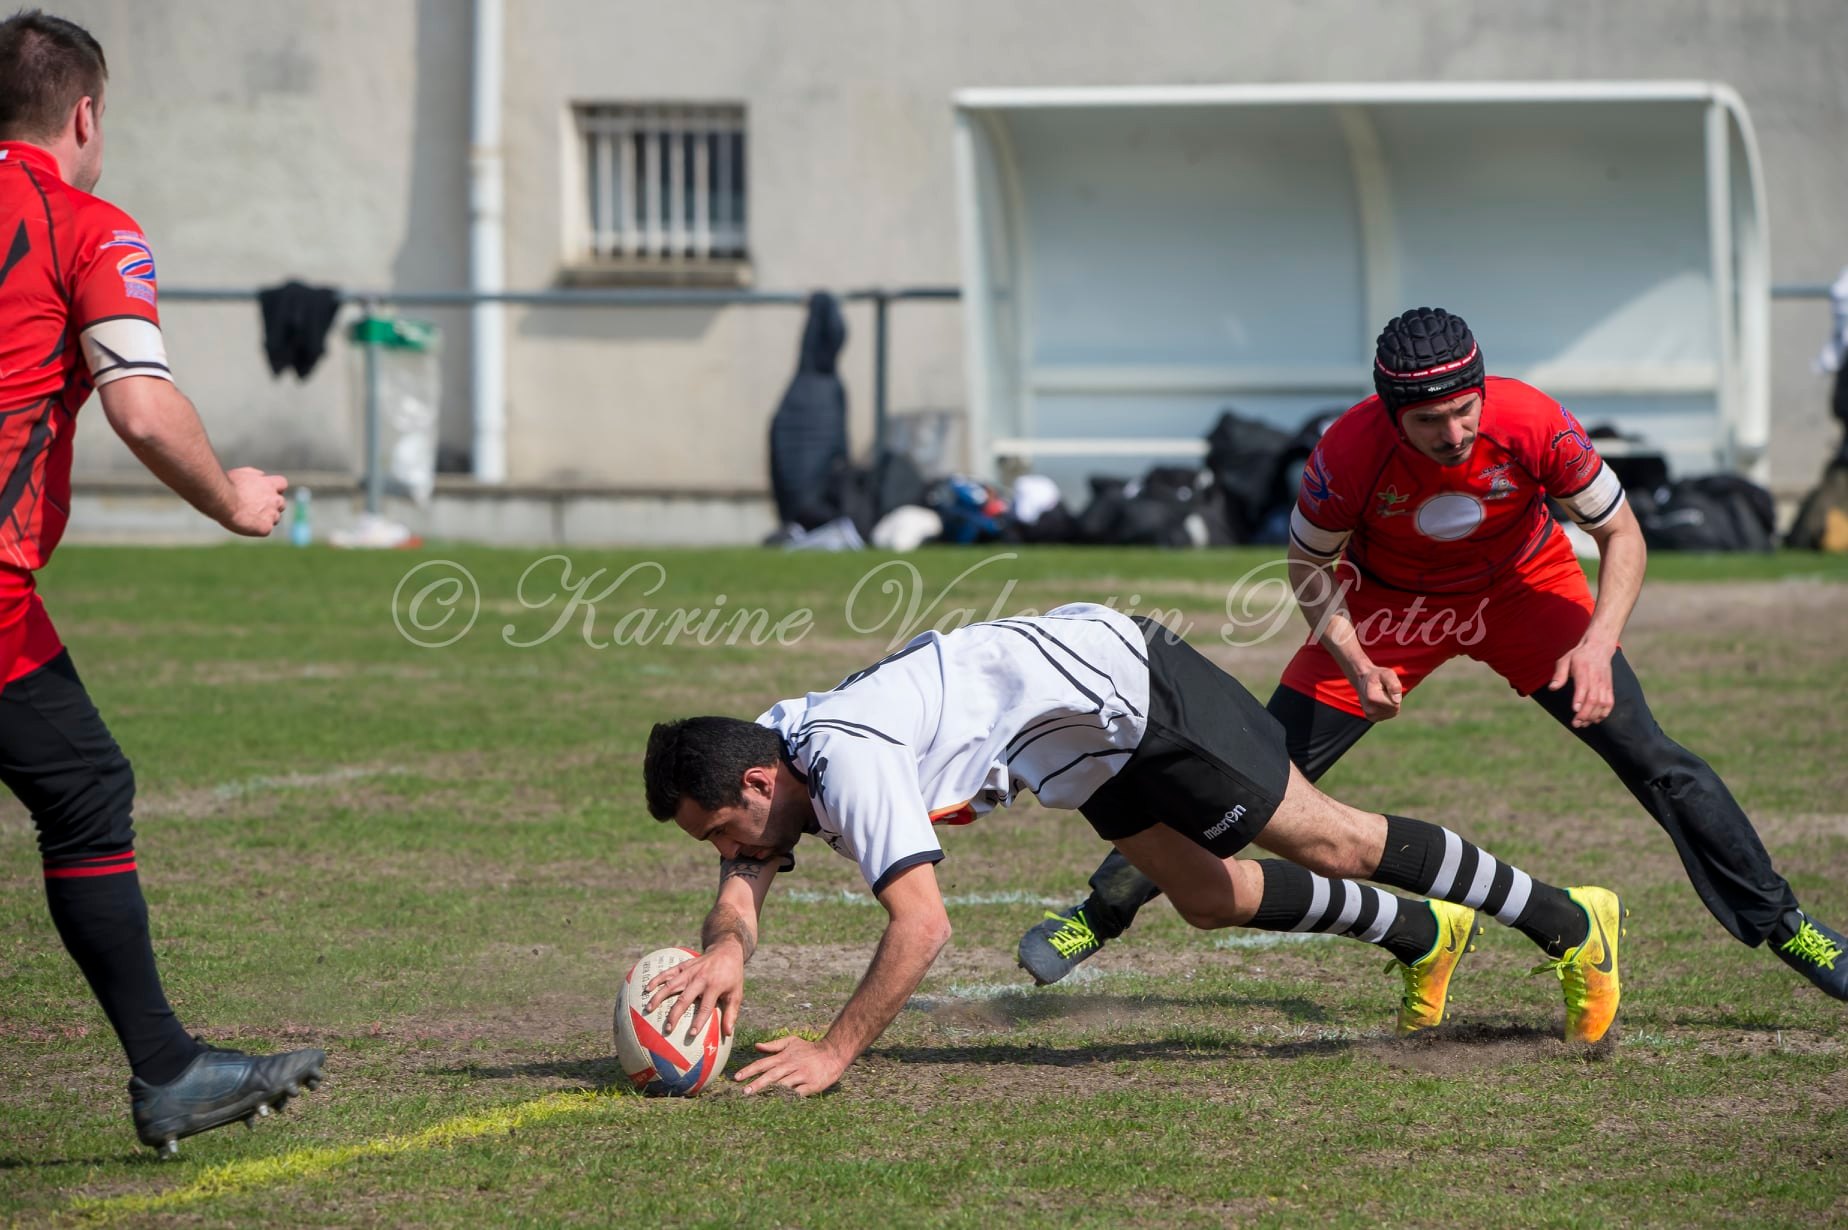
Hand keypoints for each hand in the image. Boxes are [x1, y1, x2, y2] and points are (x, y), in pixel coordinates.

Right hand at [222, 468, 288, 536]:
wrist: (223, 501)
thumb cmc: (228, 486)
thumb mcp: (242, 473)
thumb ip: (255, 475)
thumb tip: (262, 475)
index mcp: (270, 484)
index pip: (282, 484)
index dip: (275, 488)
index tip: (267, 491)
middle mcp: (275, 499)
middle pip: (281, 503)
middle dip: (272, 505)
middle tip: (254, 508)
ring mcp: (272, 514)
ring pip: (275, 518)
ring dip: (266, 518)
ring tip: (248, 517)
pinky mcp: (266, 528)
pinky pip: (265, 530)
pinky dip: (257, 529)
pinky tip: (246, 525)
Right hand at [645, 944, 744, 1038]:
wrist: (726, 951)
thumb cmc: (732, 976)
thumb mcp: (736, 993)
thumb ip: (731, 1013)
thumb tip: (727, 1033)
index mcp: (714, 986)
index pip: (705, 1007)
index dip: (698, 1021)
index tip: (691, 1034)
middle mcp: (700, 978)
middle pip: (685, 998)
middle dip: (675, 1014)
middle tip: (667, 1028)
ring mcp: (690, 971)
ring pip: (672, 984)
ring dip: (659, 996)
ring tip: (649, 1009)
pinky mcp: (684, 966)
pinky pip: (668, 972)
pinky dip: (657, 979)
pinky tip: (647, 988)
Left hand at [734, 1034, 848, 1095]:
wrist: (833, 1053)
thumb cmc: (809, 1049)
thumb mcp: (792, 1042)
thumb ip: (774, 1045)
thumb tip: (756, 1046)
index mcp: (784, 1056)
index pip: (763, 1063)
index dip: (750, 1070)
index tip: (737, 1078)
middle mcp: (791, 1065)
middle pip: (771, 1075)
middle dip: (757, 1084)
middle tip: (744, 1092)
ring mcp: (801, 1075)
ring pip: (783, 1085)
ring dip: (771, 1092)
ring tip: (759, 1101)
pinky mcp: (811, 1085)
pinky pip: (798, 1094)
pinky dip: (789, 1099)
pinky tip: (780, 1105)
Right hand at [1351, 663, 1402, 721]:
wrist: (1363, 680)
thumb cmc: (1377, 676)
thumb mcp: (1387, 674)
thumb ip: (1394, 685)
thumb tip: (1397, 700)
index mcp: (1372, 698)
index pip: (1395, 705)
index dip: (1395, 695)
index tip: (1386, 687)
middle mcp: (1369, 710)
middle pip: (1394, 710)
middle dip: (1393, 700)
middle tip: (1384, 691)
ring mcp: (1370, 715)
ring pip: (1392, 713)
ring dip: (1391, 704)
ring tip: (1382, 695)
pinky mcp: (1371, 718)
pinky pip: (1388, 715)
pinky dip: (1388, 708)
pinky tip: (1380, 701)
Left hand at [1547, 635, 1616, 727]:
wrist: (1599, 647)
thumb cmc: (1578, 655)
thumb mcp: (1565, 660)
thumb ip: (1559, 674)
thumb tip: (1552, 688)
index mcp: (1584, 670)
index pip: (1584, 687)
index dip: (1580, 699)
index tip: (1575, 710)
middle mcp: (1596, 678)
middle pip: (1593, 699)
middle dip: (1585, 714)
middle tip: (1576, 724)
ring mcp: (1604, 683)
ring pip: (1602, 703)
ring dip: (1593, 716)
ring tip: (1583, 724)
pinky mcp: (1609, 687)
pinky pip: (1610, 702)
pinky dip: (1604, 713)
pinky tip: (1596, 720)